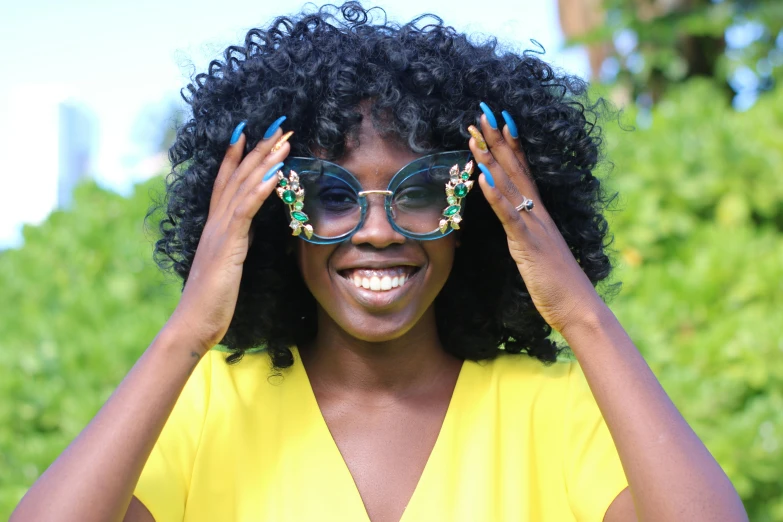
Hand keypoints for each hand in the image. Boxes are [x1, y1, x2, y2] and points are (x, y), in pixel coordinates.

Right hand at [167, 122, 291, 352]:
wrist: (195, 322)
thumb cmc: (212, 299)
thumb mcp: (228, 264)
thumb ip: (236, 244)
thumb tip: (248, 232)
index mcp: (215, 226)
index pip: (226, 182)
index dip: (236, 155)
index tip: (249, 131)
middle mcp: (215, 222)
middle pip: (237, 176)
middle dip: (258, 148)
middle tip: (278, 125)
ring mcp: (220, 231)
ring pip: (243, 187)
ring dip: (264, 161)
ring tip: (282, 140)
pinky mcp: (227, 244)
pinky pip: (245, 210)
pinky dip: (260, 189)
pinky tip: (274, 173)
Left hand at [468, 107, 601, 333]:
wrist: (578, 306)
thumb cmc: (557, 283)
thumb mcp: (538, 251)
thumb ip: (526, 232)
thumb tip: (515, 222)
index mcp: (539, 214)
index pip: (523, 170)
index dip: (511, 144)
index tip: (499, 119)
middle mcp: (538, 213)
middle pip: (514, 169)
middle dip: (497, 140)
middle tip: (481, 112)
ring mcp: (534, 226)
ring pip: (510, 185)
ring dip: (491, 159)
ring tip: (475, 135)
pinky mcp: (528, 243)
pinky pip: (510, 216)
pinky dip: (496, 196)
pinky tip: (483, 179)